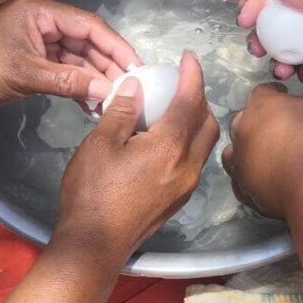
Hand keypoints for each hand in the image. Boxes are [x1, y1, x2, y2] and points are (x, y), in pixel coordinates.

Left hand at [0, 0, 138, 110]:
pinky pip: (67, 71)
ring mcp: (41, 41)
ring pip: (80, 58)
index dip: (116, 46)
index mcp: (41, 10)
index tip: (136, 67)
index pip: (89, 25)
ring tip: (113, 101)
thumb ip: (68, 81)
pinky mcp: (37, 60)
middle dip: (109, 65)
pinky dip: (80, 86)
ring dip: (96, 79)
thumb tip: (107, 90)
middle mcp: (45, 21)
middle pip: (88, 41)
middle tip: (130, 88)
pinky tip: (93, 104)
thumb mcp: (25, 74)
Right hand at [55, 52, 218, 262]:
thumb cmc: (93, 192)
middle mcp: (187, 166)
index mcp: (170, 146)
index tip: (189, 57)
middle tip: (180, 84)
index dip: (193, 75)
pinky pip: (194, 163)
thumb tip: (136, 86)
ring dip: (197, 123)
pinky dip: (189, 143)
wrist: (95, 244)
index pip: (191, 101)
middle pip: (208, 123)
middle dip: (200, 99)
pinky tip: (167, 141)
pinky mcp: (178, 200)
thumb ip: (121, 111)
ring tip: (174, 110)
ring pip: (204, 145)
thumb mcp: (101, 143)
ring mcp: (186, 186)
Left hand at [222, 85, 302, 220]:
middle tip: (282, 131)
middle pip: (244, 120)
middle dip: (260, 122)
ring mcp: (239, 163)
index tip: (289, 101)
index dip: (277, 96)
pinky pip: (241, 179)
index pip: (263, 92)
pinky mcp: (243, 191)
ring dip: (249, 150)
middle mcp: (242, 131)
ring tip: (269, 158)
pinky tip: (268, 180)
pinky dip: (251, 177)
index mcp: (261, 105)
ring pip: (235, 151)